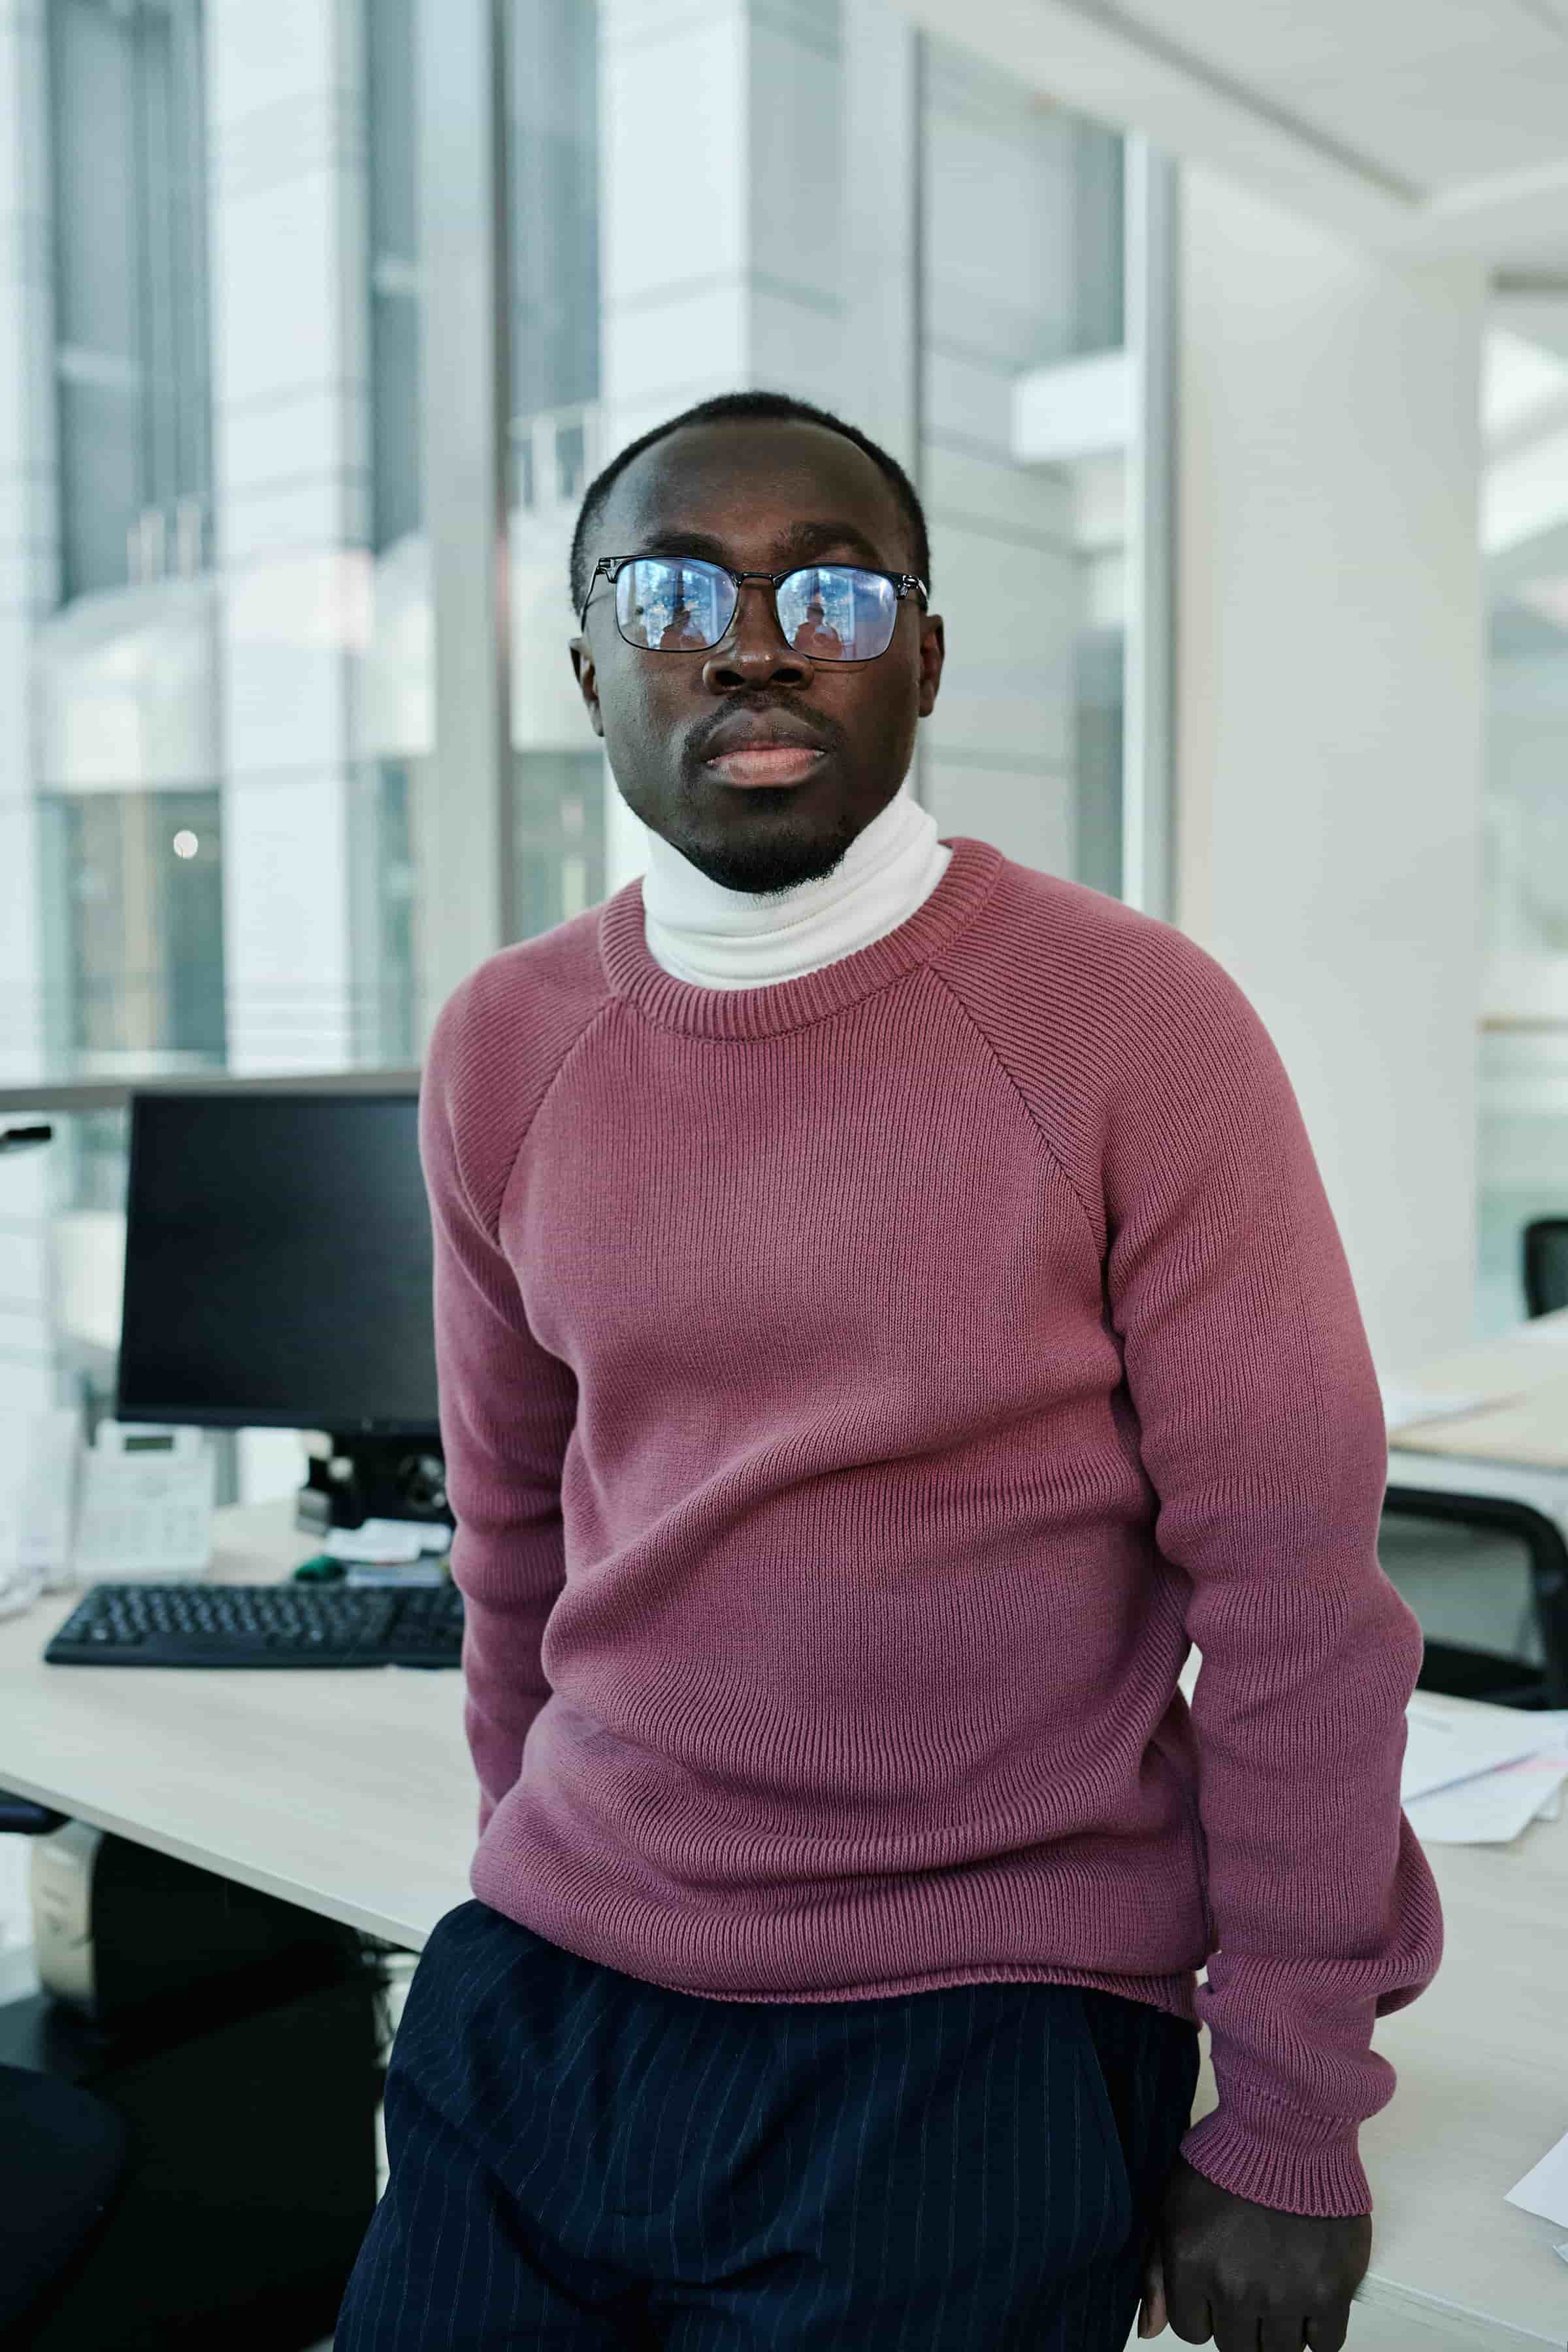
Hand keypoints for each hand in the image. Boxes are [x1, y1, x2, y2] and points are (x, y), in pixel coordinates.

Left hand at [1136, 2157, 1370, 2348]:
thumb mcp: (1173, 2203)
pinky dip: (1318, 2329)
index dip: (1204, 2309)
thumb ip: (1157, 2271)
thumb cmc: (1227, 2158)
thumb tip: (1149, 2331)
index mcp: (1191, 2265)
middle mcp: (1236, 2289)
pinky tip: (1311, 2296)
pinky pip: (1326, 2345)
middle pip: (1237, 2347)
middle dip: (1240, 2321)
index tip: (1218, 2282)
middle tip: (1253, 2284)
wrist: (1289, 2127)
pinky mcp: (1331, 2291)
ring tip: (1282, 2288)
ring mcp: (1286, 2294)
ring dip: (1278, 2328)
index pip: (1191, 2331)